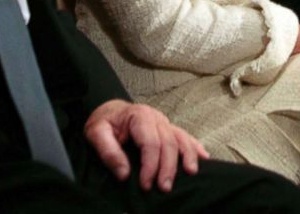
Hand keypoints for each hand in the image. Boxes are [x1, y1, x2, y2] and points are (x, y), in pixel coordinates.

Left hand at [84, 100, 208, 191]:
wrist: (109, 110)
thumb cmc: (104, 122)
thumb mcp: (96, 133)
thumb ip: (108, 152)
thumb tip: (124, 173)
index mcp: (139, 116)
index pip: (151, 142)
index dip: (151, 165)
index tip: (146, 185)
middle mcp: (155, 117)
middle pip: (169, 142)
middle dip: (169, 167)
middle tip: (164, 188)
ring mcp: (164, 122)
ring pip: (181, 138)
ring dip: (187, 156)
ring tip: (190, 173)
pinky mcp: (168, 127)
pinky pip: (185, 135)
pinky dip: (195, 146)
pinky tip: (203, 157)